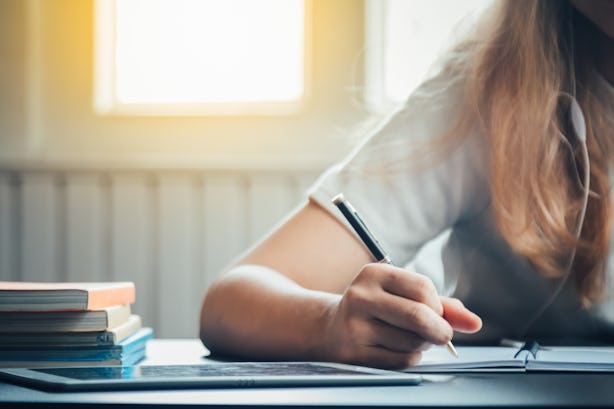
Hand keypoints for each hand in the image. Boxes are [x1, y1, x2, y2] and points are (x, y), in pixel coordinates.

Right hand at [318, 263, 481, 368]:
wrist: (330, 327)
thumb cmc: (376, 308)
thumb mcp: (401, 295)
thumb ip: (440, 305)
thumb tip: (474, 322)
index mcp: (374, 274)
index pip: (424, 288)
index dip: (438, 305)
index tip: (435, 312)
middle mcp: (361, 296)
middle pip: (419, 316)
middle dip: (439, 330)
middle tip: (441, 334)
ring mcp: (355, 325)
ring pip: (412, 341)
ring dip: (422, 345)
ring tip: (409, 338)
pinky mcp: (354, 351)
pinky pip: (401, 360)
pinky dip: (411, 358)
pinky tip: (398, 349)